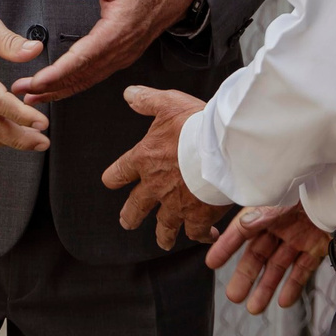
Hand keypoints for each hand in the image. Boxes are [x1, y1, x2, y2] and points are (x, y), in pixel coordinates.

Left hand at [12, 0, 199, 104]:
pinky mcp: (121, 57)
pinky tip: (59, 88)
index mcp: (116, 31)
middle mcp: (119, 50)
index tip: (36, 81)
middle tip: (22, 94)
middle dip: (50, 88)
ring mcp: (121, 56)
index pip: (82, 58)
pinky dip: (74, 85)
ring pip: (87, 80)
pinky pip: (94, 76)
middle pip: (81, 76)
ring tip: (33, 97)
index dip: (57, 72)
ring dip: (59, 91)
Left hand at [102, 86, 225, 248]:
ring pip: (164, 227)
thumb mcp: (168, 104)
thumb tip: (128, 93)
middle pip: (135, 208)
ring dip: (164, 235)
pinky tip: (207, 236)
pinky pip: (197, 233)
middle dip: (130, 217)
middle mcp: (155, 186)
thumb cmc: (196, 125)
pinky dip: (202, 236)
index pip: (118, 173)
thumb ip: (147, 100)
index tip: (112, 182)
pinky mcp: (198, 217)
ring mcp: (176, 205)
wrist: (223, 147)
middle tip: (128, 222)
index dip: (113, 178)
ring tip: (164, 241)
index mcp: (144, 160)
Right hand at [204, 203, 330, 314]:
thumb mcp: (282, 200)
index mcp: (268, 211)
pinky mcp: (316, 247)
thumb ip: (262, 215)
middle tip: (234, 296)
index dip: (226, 247)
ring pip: (277, 267)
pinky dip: (293, 286)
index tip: (212, 264)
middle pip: (257, 255)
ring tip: (254, 308)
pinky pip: (302, 270)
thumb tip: (242, 226)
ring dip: (265, 288)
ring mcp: (298, 238)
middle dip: (245, 277)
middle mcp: (280, 226)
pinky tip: (283, 301)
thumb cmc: (311, 189)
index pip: (241, 231)